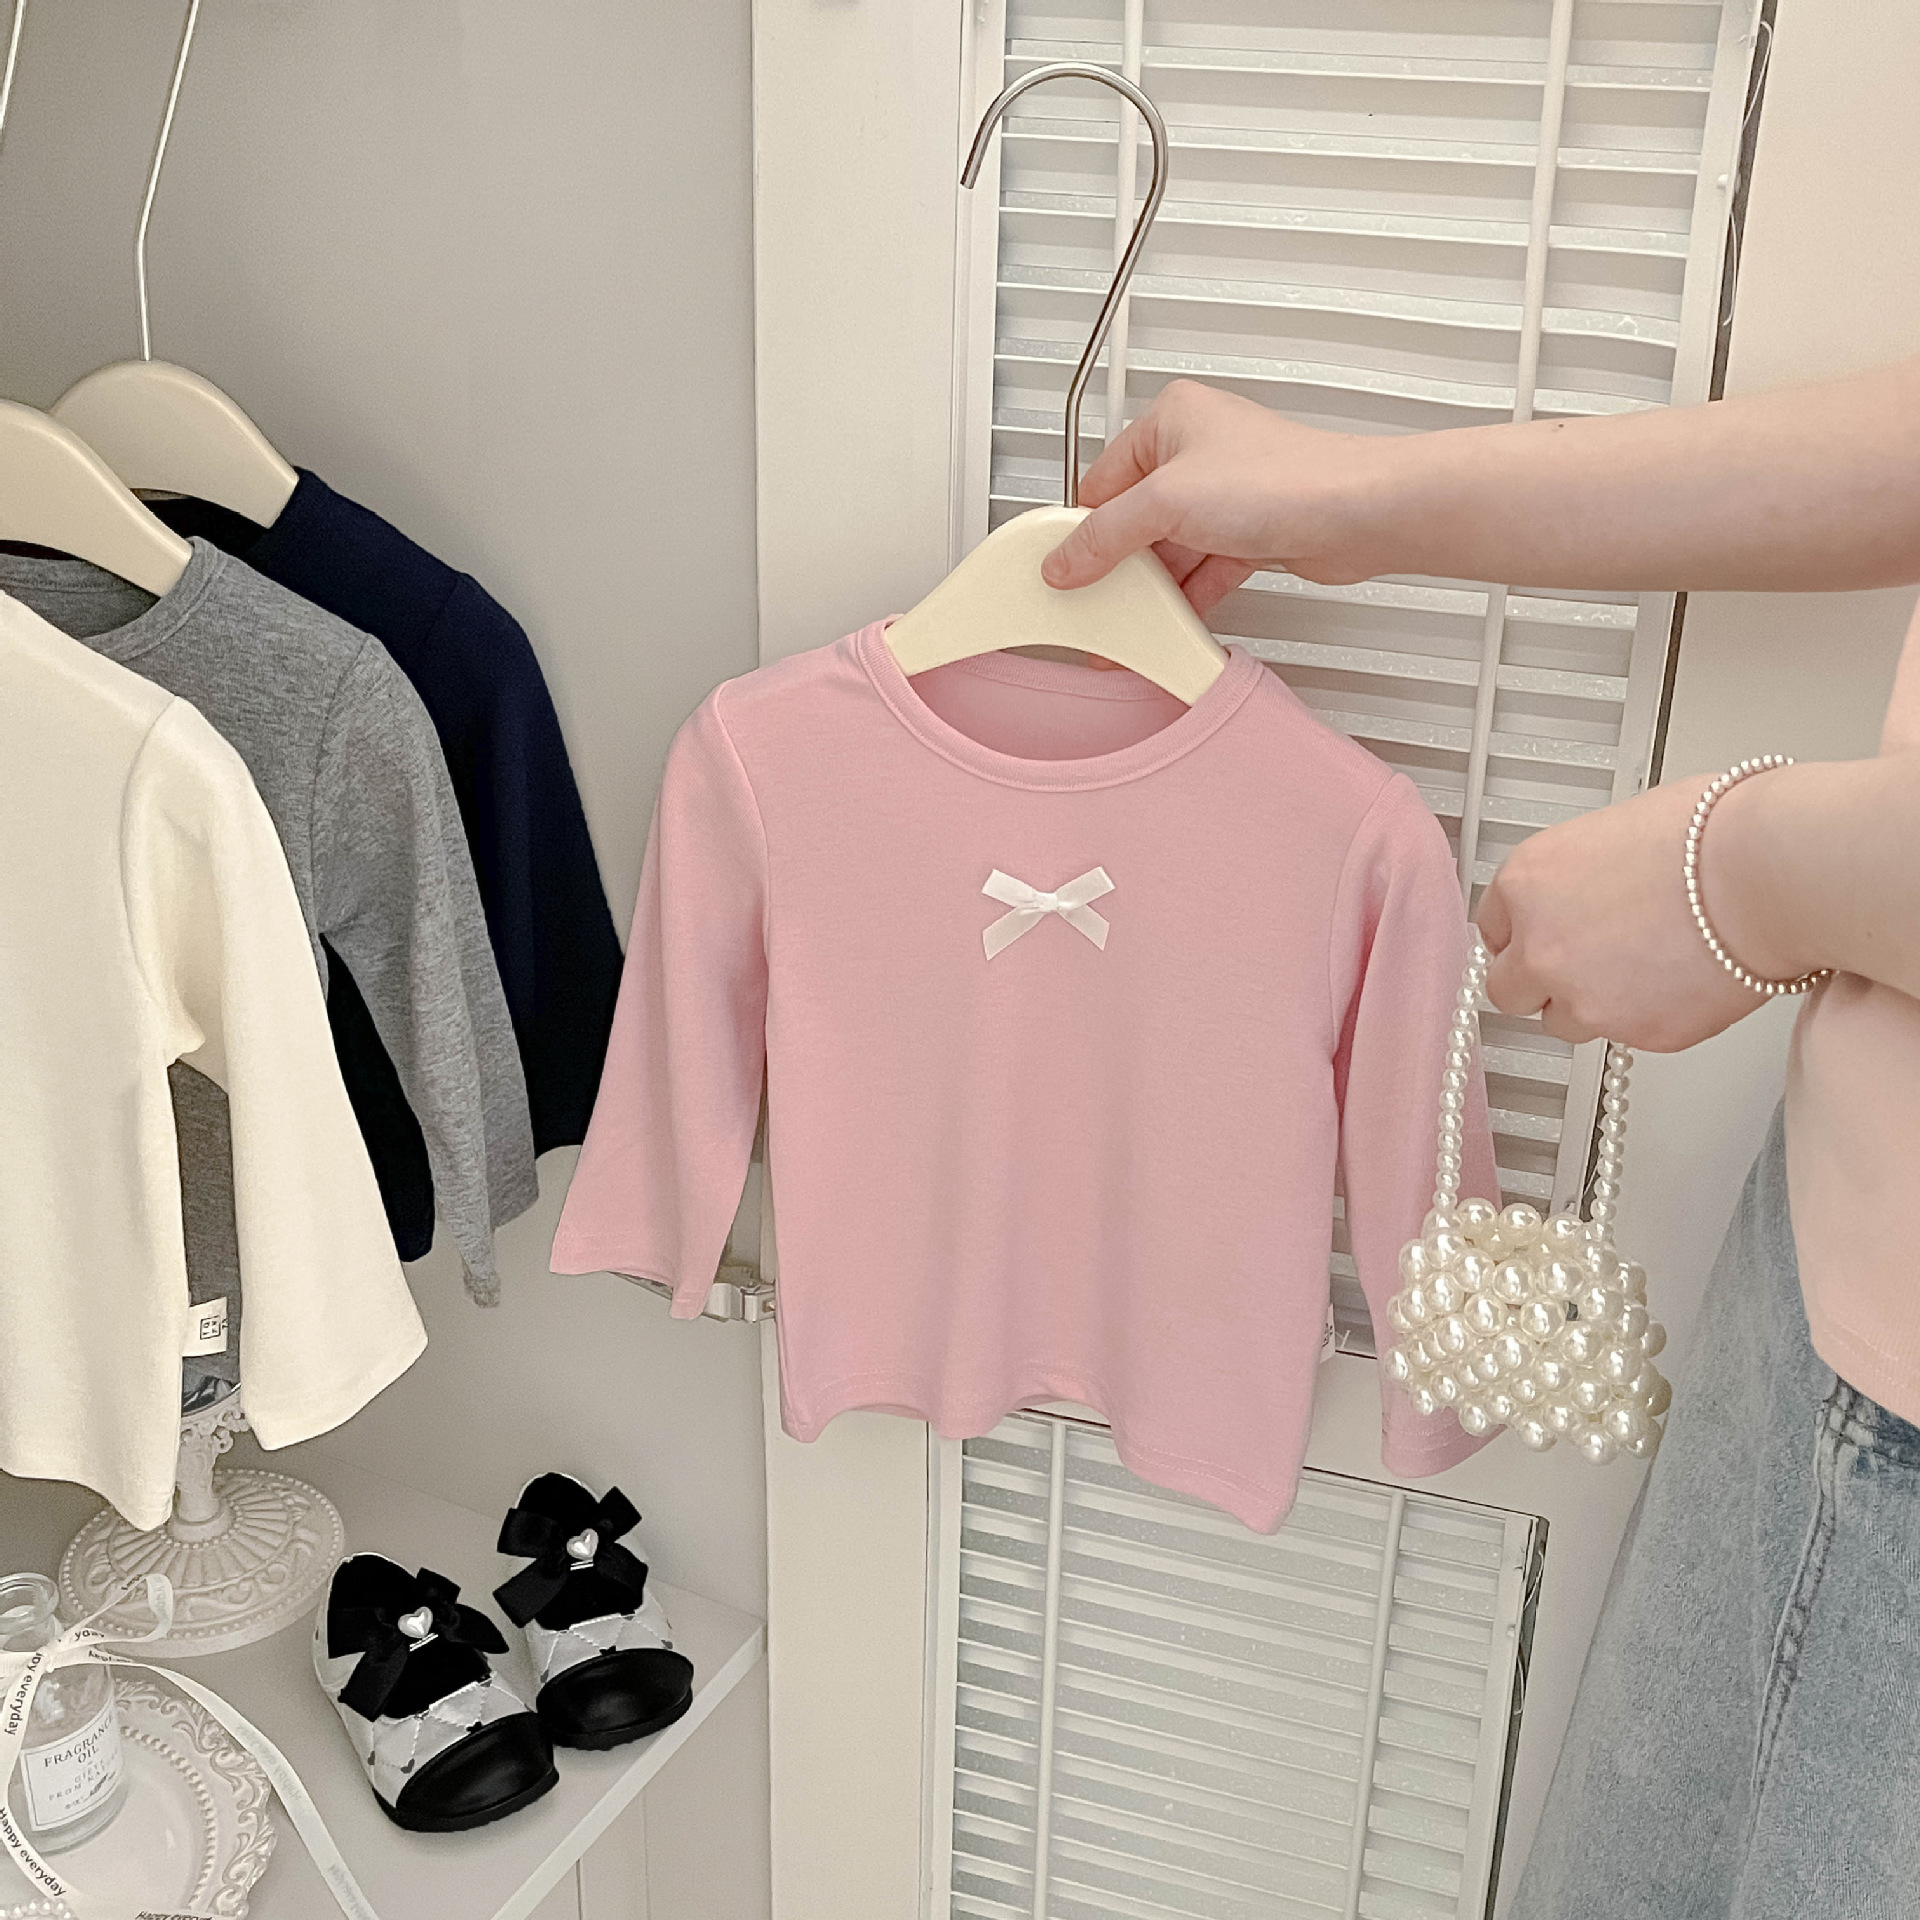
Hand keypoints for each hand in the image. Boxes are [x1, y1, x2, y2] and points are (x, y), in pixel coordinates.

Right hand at [1040, 381, 1397, 612]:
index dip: (1081, 528)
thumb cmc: (1282, 479)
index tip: (1063, 568)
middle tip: (1097, 601)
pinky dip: (1187, 596)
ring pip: (1170, 548)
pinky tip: (1172, 619)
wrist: (1355, 514)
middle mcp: (1198, 451)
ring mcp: (1226, 494)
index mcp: (1170, 419)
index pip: (1101, 479)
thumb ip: (1104, 537)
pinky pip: (1202, 568)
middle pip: (1134, 519)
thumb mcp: (1164, 503)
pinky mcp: (1250, 532)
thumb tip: (1064, 561)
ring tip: (1133, 619)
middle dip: (1120, 565)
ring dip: (1155, 587)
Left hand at [1477, 779, 1765, 1050]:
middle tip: (1586, 964)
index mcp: (1527, 883)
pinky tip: (1682, 978)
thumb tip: (1580, 894)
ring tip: (1646, 968)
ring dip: (1592, 1003)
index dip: (1522, 933)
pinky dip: (1649, 1015)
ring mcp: (1584, 999)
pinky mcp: (1637, 1035)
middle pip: (1509, 990)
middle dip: (1541, 981)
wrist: (1768, 872)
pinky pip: (1627, 1035)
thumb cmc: (1709, 834)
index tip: (1540, 937)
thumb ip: (1575, 876)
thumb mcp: (1611, 830)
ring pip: (1564, 1022)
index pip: (1491, 929)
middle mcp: (1540, 948)